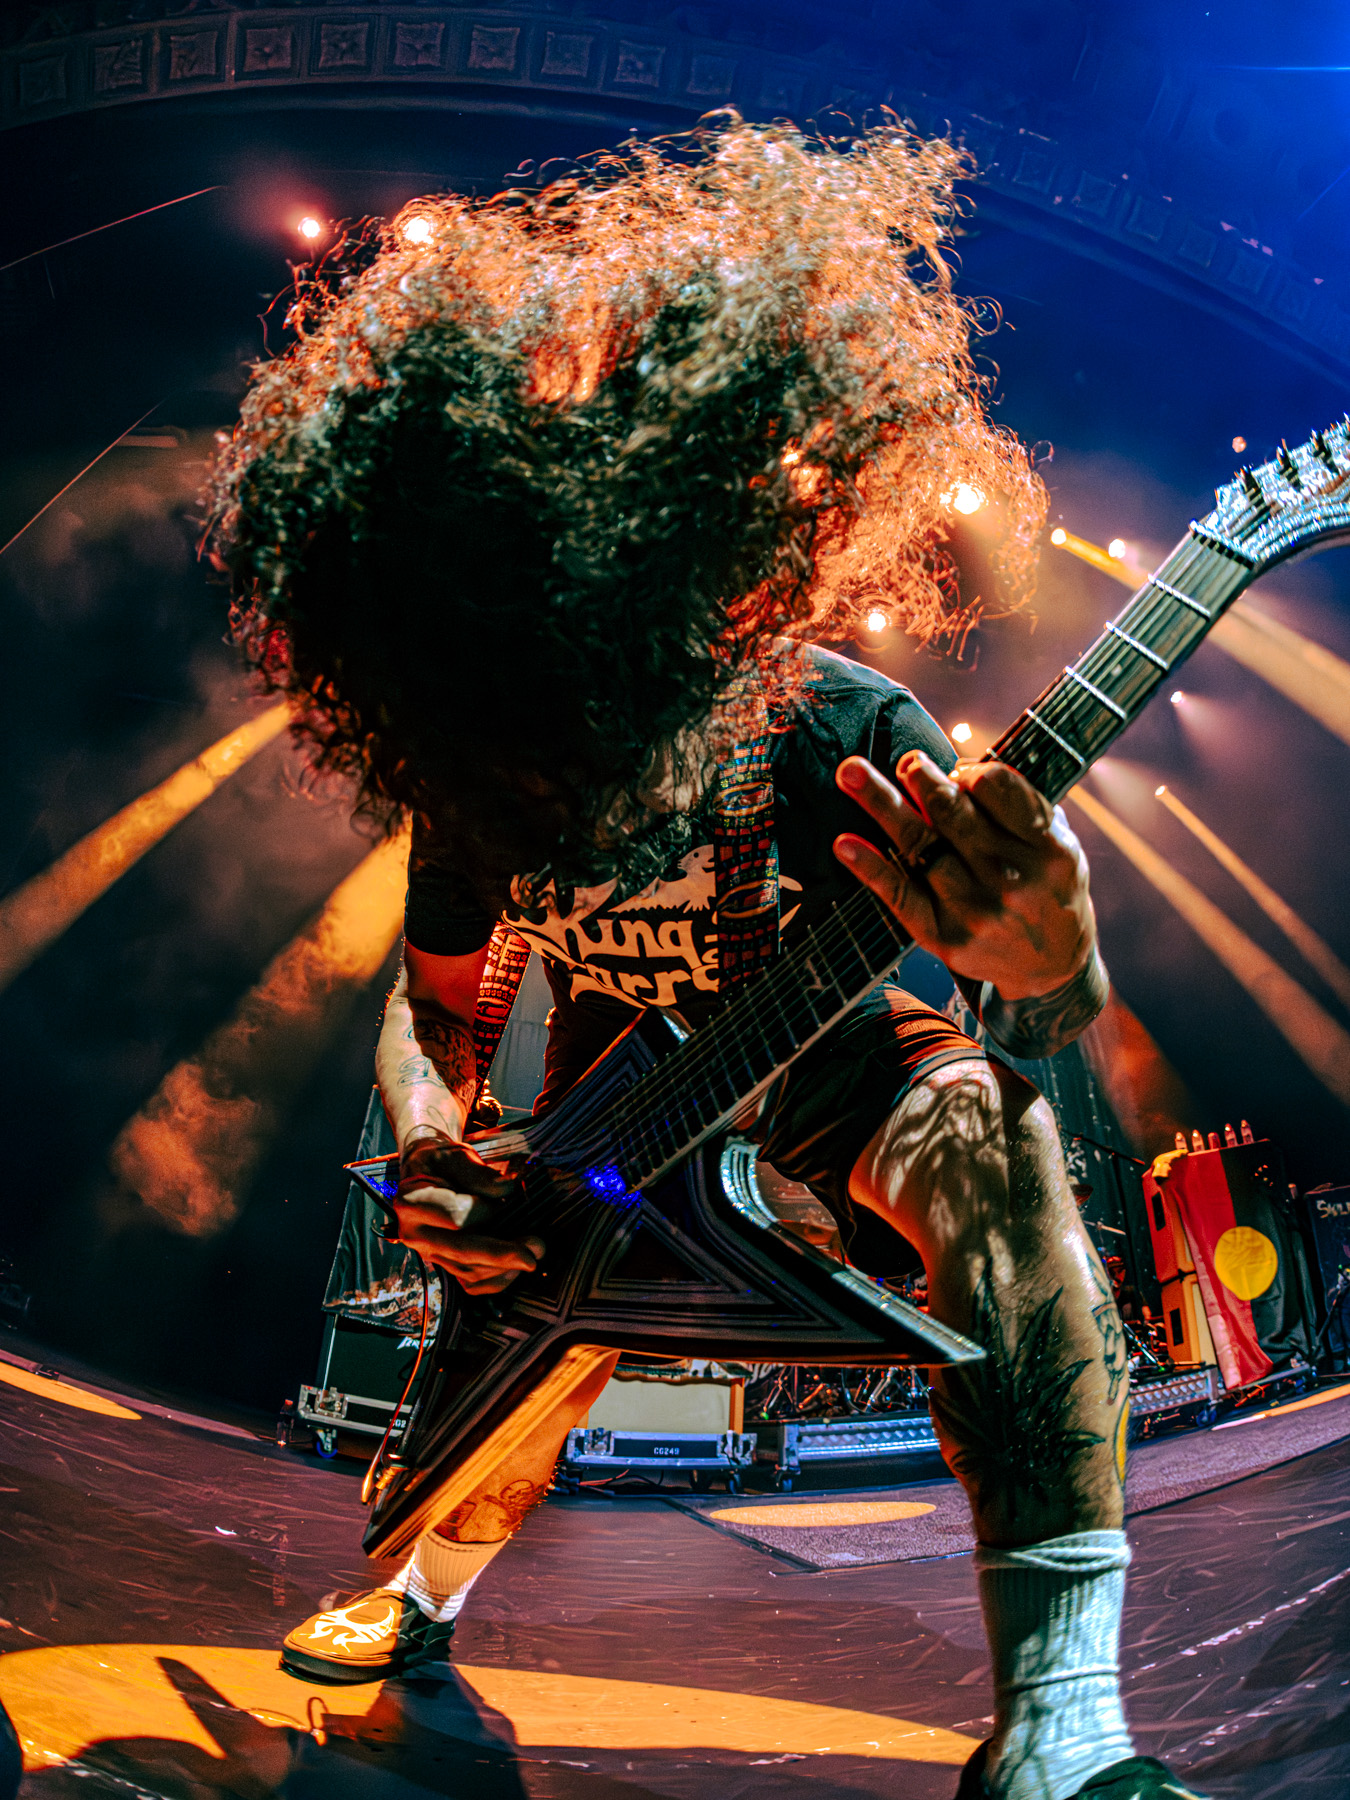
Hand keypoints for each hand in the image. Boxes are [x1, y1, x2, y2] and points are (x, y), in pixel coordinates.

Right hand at [392, 1133, 543, 1295]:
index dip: (487, 1210)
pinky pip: (471, 1283)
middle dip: (503, 1253)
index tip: (508, 1195)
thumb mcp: (455, 1155)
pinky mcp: (443, 1264)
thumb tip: (506, 1189)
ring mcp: (429, 1253)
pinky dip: (497, 1279)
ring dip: (505, 1267)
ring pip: (469, 1272)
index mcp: (412, 1203)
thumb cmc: (441, 1161)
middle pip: (463, 1251)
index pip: (456, 1216)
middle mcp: (415, 1233)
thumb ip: (478, 1173)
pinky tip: (516, 1266)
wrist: (427, 1171)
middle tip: (536, 1249)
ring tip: (534, 1251)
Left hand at [833, 750, 1096, 1001]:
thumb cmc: (1046, 886)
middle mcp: (1010, 878)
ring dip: (882, 805)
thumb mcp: (1058, 843)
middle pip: (953, 814)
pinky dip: (870, 867)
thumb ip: (1018, 804)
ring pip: (920, 845)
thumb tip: (954, 770)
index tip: (955, 770)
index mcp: (1046, 847)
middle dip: (920, 779)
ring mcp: (974, 910)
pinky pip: (901, 896)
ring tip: (851, 772)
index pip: (997, 790)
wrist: (1052, 966)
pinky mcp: (944, 936)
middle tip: (902, 760)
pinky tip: (844, 844)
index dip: (969, 772)